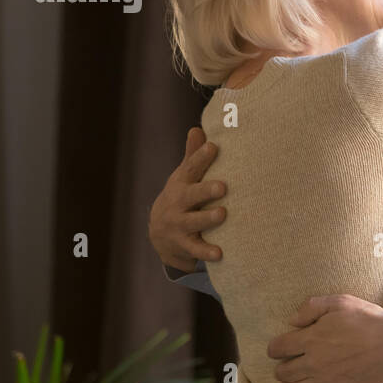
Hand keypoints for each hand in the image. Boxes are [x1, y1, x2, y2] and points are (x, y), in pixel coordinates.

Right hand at [147, 127, 226, 272]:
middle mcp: (178, 203)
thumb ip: (193, 157)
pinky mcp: (183, 245)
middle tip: (222, 186)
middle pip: (190, 195)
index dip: (200, 157)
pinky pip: (195, 249)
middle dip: (205, 190)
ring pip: (193, 222)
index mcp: (181, 184)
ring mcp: (179, 225)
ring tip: (222, 214)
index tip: (213, 147)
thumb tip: (198, 128)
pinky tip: (220, 253)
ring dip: (207, 219)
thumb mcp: (184, 178)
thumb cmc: (182, 198)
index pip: (190, 168)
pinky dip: (206, 252)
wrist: (160, 235)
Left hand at [268, 295, 382, 382]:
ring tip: (288, 380)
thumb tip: (291, 322)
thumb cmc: (369, 320)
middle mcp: (314, 362)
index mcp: (312, 339)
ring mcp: (325, 380)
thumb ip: (311, 308)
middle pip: (282, 371)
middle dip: (280, 366)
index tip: (278, 347)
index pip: (278, 348)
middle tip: (286, 363)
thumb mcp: (341, 302)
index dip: (274, 347)